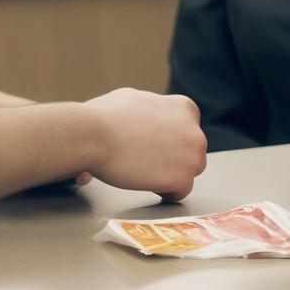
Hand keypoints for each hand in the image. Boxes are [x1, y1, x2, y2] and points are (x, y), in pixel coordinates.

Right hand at [83, 88, 206, 200]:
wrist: (95, 134)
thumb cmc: (107, 116)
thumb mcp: (135, 98)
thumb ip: (153, 109)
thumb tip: (149, 116)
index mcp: (184, 108)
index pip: (188, 129)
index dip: (171, 138)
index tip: (156, 144)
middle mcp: (194, 130)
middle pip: (192, 151)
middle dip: (174, 157)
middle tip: (149, 160)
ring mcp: (191, 156)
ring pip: (190, 171)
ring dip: (173, 174)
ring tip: (147, 172)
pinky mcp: (182, 179)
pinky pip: (181, 192)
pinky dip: (166, 192)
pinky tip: (148, 184)